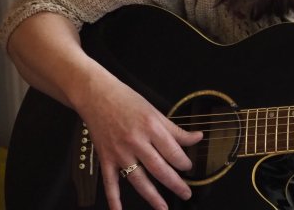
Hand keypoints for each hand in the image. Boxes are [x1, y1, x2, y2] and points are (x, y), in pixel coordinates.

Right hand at [76, 76, 202, 209]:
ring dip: (152, 196)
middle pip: (159, 168)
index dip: (184, 163)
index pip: (173, 151)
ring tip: (163, 207)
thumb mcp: (155, 111)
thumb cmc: (126, 100)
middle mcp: (136, 142)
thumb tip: (197, 137)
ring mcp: (120, 152)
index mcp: (151, 127)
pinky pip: (110, 183)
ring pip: (138, 179)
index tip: (189, 168)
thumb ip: (175, 129)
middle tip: (186, 193)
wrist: (96, 96)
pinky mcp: (106, 158)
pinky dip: (114, 199)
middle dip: (175, 184)